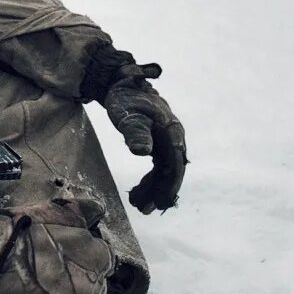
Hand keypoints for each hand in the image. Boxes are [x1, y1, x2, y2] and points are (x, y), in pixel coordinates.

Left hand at [102, 64, 187, 212]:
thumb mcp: (126, 114)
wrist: (119, 83)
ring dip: (153, 188)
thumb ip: (135, 131)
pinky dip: (149, 180)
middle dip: (159, 192)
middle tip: (144, 210)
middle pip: (171, 171)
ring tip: (138, 205)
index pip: (175, 165)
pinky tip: (138, 191)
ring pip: (164, 170)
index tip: (160, 203)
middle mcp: (173, 137)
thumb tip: (143, 151)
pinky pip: (157, 166)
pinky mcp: (157, 142)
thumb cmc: (123, 98)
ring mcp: (166, 140)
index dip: (168, 186)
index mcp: (171, 131)